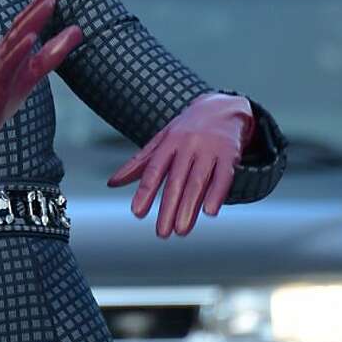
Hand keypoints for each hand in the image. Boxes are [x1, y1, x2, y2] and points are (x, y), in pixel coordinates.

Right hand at [0, 0, 82, 176]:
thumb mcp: (34, 72)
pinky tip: (31, 38)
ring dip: (33, 20)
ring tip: (49, 3)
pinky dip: (19, 50)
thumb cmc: (5, 95)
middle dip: (40, 3)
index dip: (42, 1)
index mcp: (11, 47)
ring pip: (16, 39)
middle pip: (22, 23)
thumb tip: (78, 30)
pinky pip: (8, 64)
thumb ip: (53, 53)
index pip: (28, 20)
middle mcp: (2, 51)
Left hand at [107, 93, 254, 237]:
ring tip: (181, 230)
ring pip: (198, 181)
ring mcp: (209, 149)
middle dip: (168, 207)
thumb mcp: (160, 142)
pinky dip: (216, 194)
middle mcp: (187, 145)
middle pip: (176, 180)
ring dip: (189, 207)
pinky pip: (223, 176)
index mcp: (168, 143)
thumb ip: (138, 163)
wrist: (221, 108)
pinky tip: (209, 212)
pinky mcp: (229, 154)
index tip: (137, 213)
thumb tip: (112, 183)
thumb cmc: (185, 130)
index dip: (145, 192)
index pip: (154, 170)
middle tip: (161, 233)